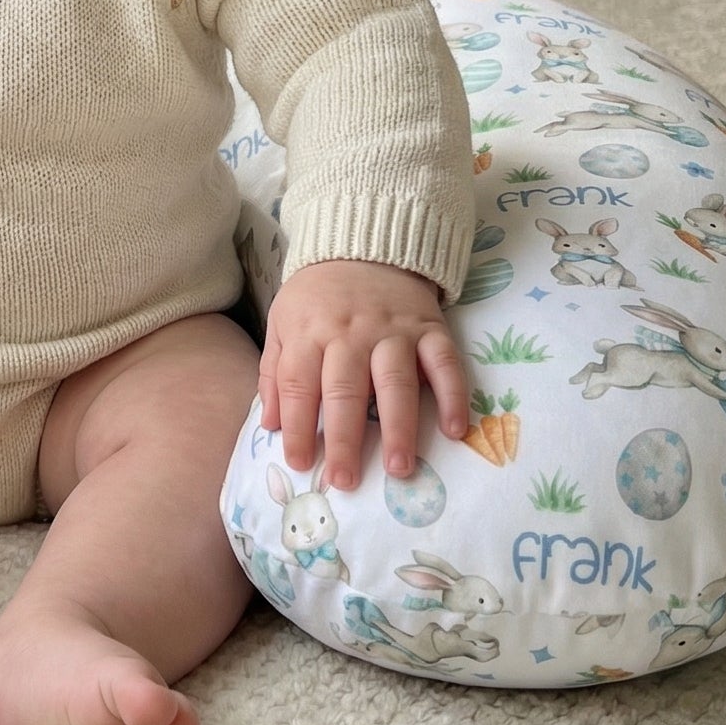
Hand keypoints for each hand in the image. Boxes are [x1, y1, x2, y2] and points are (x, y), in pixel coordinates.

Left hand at [257, 257, 469, 487]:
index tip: (300, 463)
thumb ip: (274, 372)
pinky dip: (453, 396)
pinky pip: (444, 364)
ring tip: (398, 469)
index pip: (298, 386)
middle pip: (345, 391)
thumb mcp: (282, 322)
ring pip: (395, 383)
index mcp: (309, 333)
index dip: (298, 427)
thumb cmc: (318, 295)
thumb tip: (270, 425)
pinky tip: (455, 430)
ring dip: (397, 428)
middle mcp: (350, 333)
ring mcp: (393, 330)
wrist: (365, 243)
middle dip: (344, 440)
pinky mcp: (430, 327)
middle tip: (344, 481)